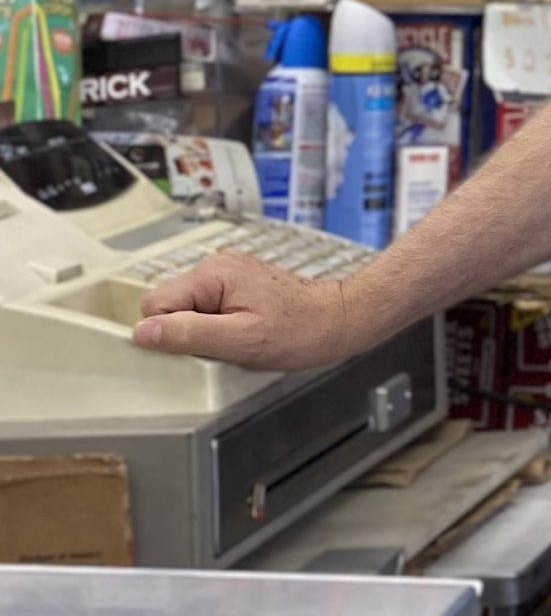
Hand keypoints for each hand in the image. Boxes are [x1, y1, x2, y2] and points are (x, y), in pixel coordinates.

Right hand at [133, 250, 361, 371]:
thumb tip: (144, 332)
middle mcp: (218, 268)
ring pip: (190, 310)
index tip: (197, 348)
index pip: (155, 304)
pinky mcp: (242, 287)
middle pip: (171, 306)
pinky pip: (211, 310)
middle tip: (224, 346)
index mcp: (213, 274)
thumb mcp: (241, 340)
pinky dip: (221, 327)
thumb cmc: (302, 330)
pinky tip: (246, 334)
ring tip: (240, 339)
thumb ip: (190, 334)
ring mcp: (231, 276)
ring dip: (206, 331)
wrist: (342, 320)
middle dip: (188, 332)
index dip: (170, 332)